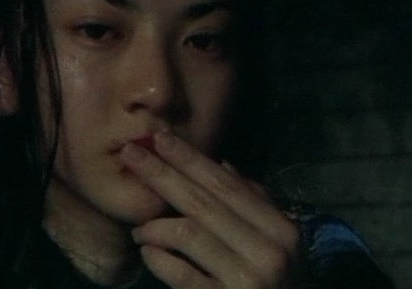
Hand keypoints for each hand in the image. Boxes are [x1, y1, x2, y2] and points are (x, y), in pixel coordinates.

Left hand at [120, 132, 300, 288]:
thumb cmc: (276, 286)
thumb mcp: (277, 244)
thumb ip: (253, 205)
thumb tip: (224, 164)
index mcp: (280, 229)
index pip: (228, 186)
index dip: (191, 160)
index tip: (160, 138)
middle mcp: (269, 251)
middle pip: (204, 202)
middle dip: (163, 174)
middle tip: (131, 154)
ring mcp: (248, 281)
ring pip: (188, 233)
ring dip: (155, 225)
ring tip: (139, 228)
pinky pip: (181, 274)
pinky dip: (159, 259)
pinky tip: (148, 252)